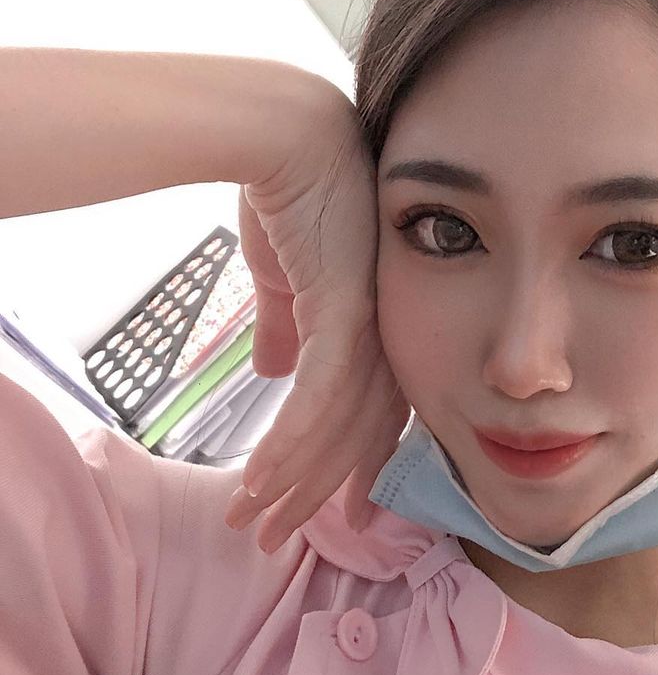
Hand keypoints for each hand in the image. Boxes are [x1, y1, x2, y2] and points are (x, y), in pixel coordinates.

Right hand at [223, 89, 408, 552]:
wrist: (291, 133)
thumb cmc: (295, 194)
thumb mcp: (286, 275)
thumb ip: (285, 327)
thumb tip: (271, 372)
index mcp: (382, 334)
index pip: (370, 420)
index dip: (349, 472)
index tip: (334, 517)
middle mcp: (388, 341)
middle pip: (354, 440)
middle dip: (311, 496)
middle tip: (275, 542)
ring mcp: (373, 330)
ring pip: (334, 431)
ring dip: (289, 483)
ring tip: (253, 524)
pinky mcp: (346, 314)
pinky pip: (318, 398)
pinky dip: (290, 445)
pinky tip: (260, 482)